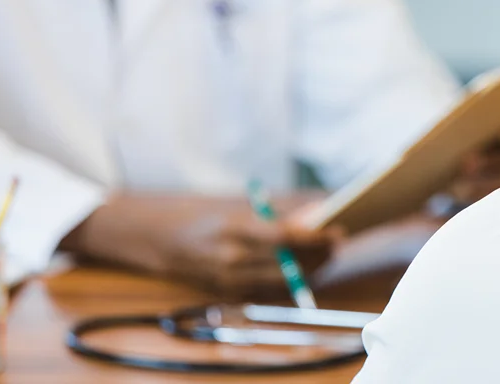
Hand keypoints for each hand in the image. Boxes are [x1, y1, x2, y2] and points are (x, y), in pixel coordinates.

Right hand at [60, 194, 338, 297]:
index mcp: (234, 229)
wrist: (161, 241)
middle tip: (338, 240)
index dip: (315, 237)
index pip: (285, 238)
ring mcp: (230, 279)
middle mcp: (232, 258)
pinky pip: (269, 288)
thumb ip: (276, 214)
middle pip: (289, 262)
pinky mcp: (229, 291)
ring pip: (283, 280)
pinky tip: (304, 267)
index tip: (336, 232)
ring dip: (310, 267)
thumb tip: (314, 213)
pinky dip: (290, 278)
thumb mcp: (238, 207)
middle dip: (319, 253)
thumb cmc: (204, 217)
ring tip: (327, 254)